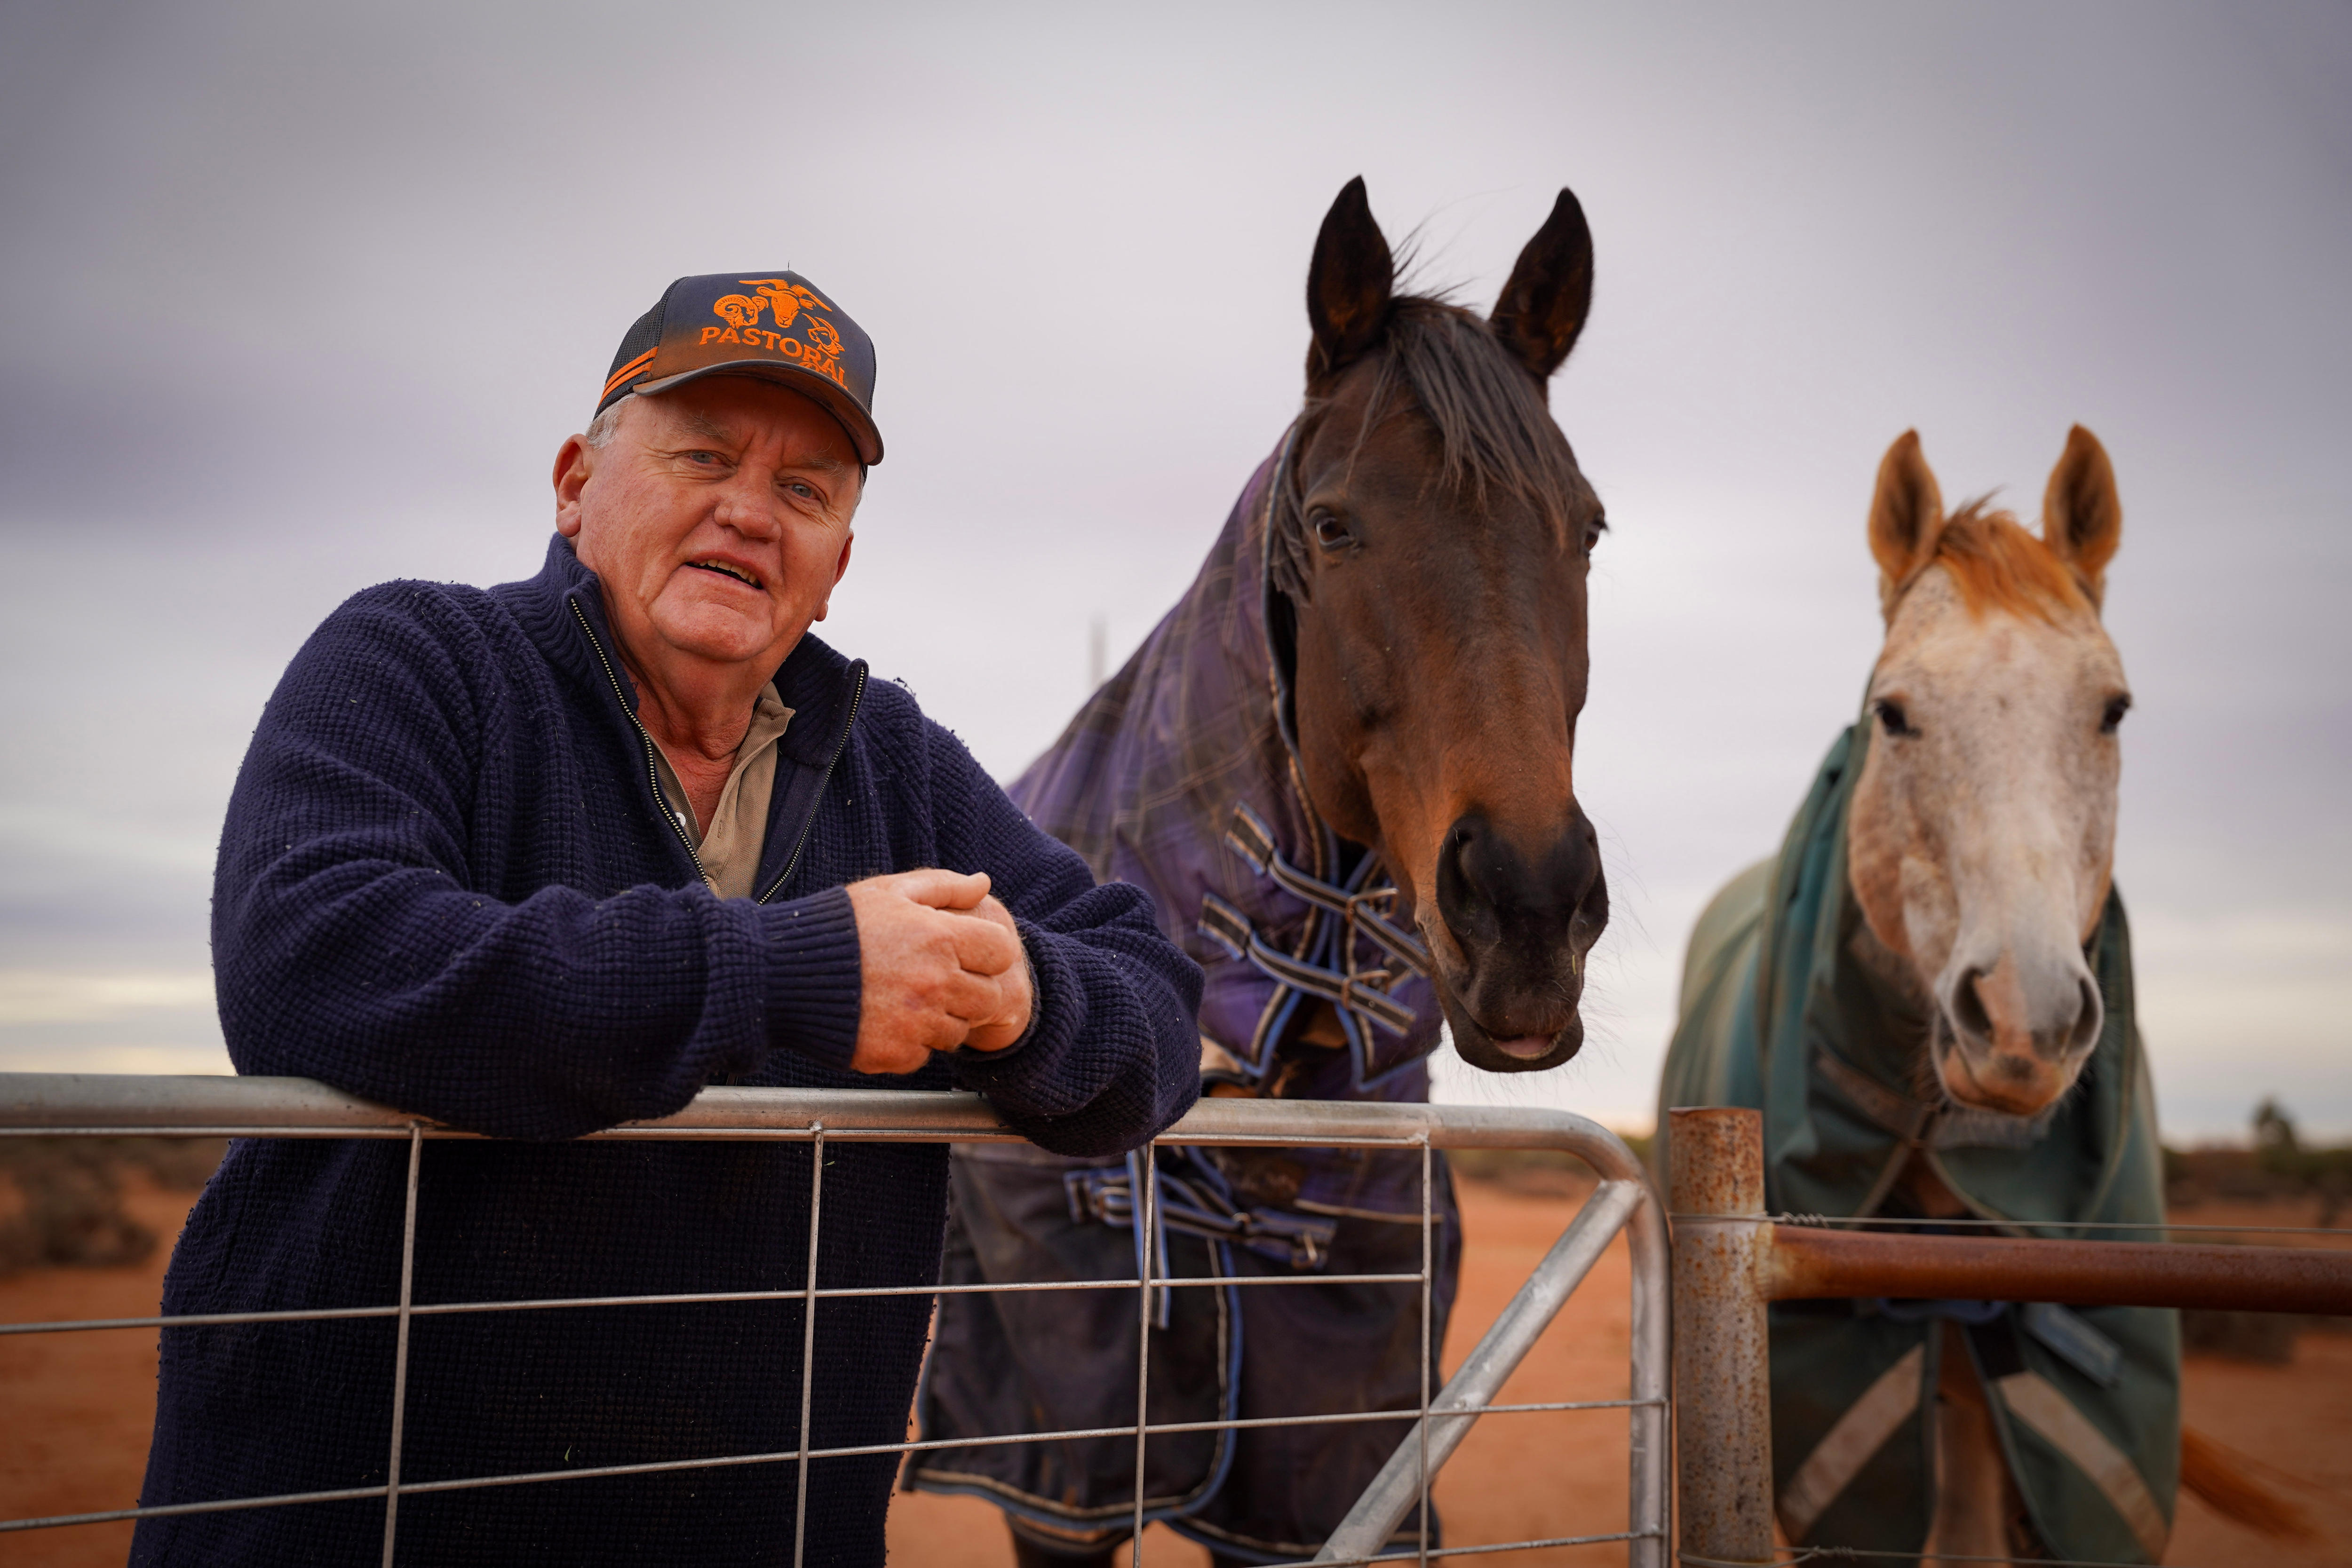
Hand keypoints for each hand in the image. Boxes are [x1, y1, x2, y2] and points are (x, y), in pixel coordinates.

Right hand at [844, 869, 1031, 1073]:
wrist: (780, 975)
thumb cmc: (837, 927)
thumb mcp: (889, 891)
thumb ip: (944, 886)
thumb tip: (984, 883)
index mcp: (939, 937)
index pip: (1002, 952)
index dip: (989, 953)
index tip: (969, 955)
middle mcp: (936, 983)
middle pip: (990, 999)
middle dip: (971, 991)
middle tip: (936, 981)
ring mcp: (917, 1023)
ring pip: (959, 1032)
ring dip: (941, 1019)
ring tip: (903, 999)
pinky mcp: (895, 1054)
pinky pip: (924, 1054)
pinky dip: (910, 1042)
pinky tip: (883, 1019)